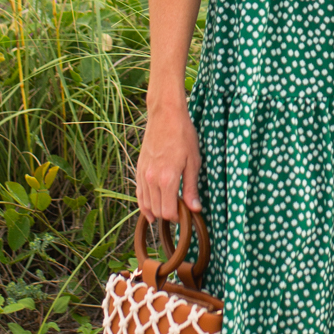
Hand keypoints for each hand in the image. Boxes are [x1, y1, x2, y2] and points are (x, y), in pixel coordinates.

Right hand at [135, 101, 202, 224]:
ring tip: (169, 209)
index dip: (178, 217)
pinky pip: (139, 193)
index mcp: (167, 179)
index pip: (168, 212)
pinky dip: (145, 203)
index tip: (186, 213)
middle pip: (157, 211)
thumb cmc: (183, 135)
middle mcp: (151, 179)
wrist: (165, 115)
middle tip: (180, 211)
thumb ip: (191, 187)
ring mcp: (143, 174)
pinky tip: (150, 210)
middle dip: (168, 215)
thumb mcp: (193, 162)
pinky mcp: (139, 169)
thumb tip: (195, 209)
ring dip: (157, 211)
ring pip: (146, 204)